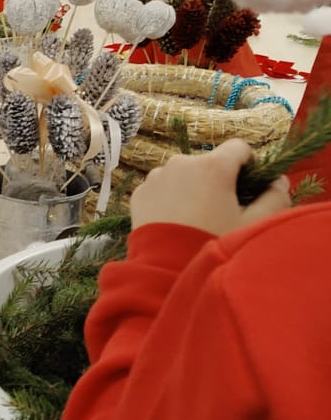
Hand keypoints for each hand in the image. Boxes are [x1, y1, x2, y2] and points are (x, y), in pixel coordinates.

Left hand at [129, 139, 289, 238]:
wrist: (166, 272)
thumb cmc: (214, 245)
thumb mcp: (253, 224)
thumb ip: (274, 198)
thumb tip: (279, 181)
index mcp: (213, 166)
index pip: (239, 148)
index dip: (249, 165)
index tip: (251, 187)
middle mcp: (181, 163)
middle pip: (210, 163)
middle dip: (220, 181)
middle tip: (224, 211)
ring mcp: (156, 177)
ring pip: (184, 175)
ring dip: (194, 188)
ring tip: (198, 220)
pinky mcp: (140, 193)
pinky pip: (163, 188)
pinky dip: (171, 199)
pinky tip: (177, 224)